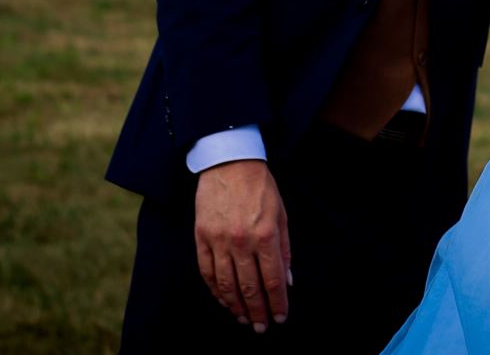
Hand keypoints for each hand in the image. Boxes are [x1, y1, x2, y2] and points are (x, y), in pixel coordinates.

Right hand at [194, 159, 290, 332]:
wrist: (229, 162)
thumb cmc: (261, 187)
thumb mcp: (282, 214)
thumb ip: (284, 249)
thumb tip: (287, 281)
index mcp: (265, 235)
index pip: (272, 280)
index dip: (277, 303)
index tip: (280, 317)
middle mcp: (241, 241)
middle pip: (250, 288)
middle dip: (258, 311)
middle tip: (261, 327)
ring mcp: (218, 240)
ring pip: (226, 284)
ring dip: (236, 306)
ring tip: (243, 319)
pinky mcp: (201, 237)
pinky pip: (207, 272)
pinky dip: (215, 290)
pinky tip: (224, 300)